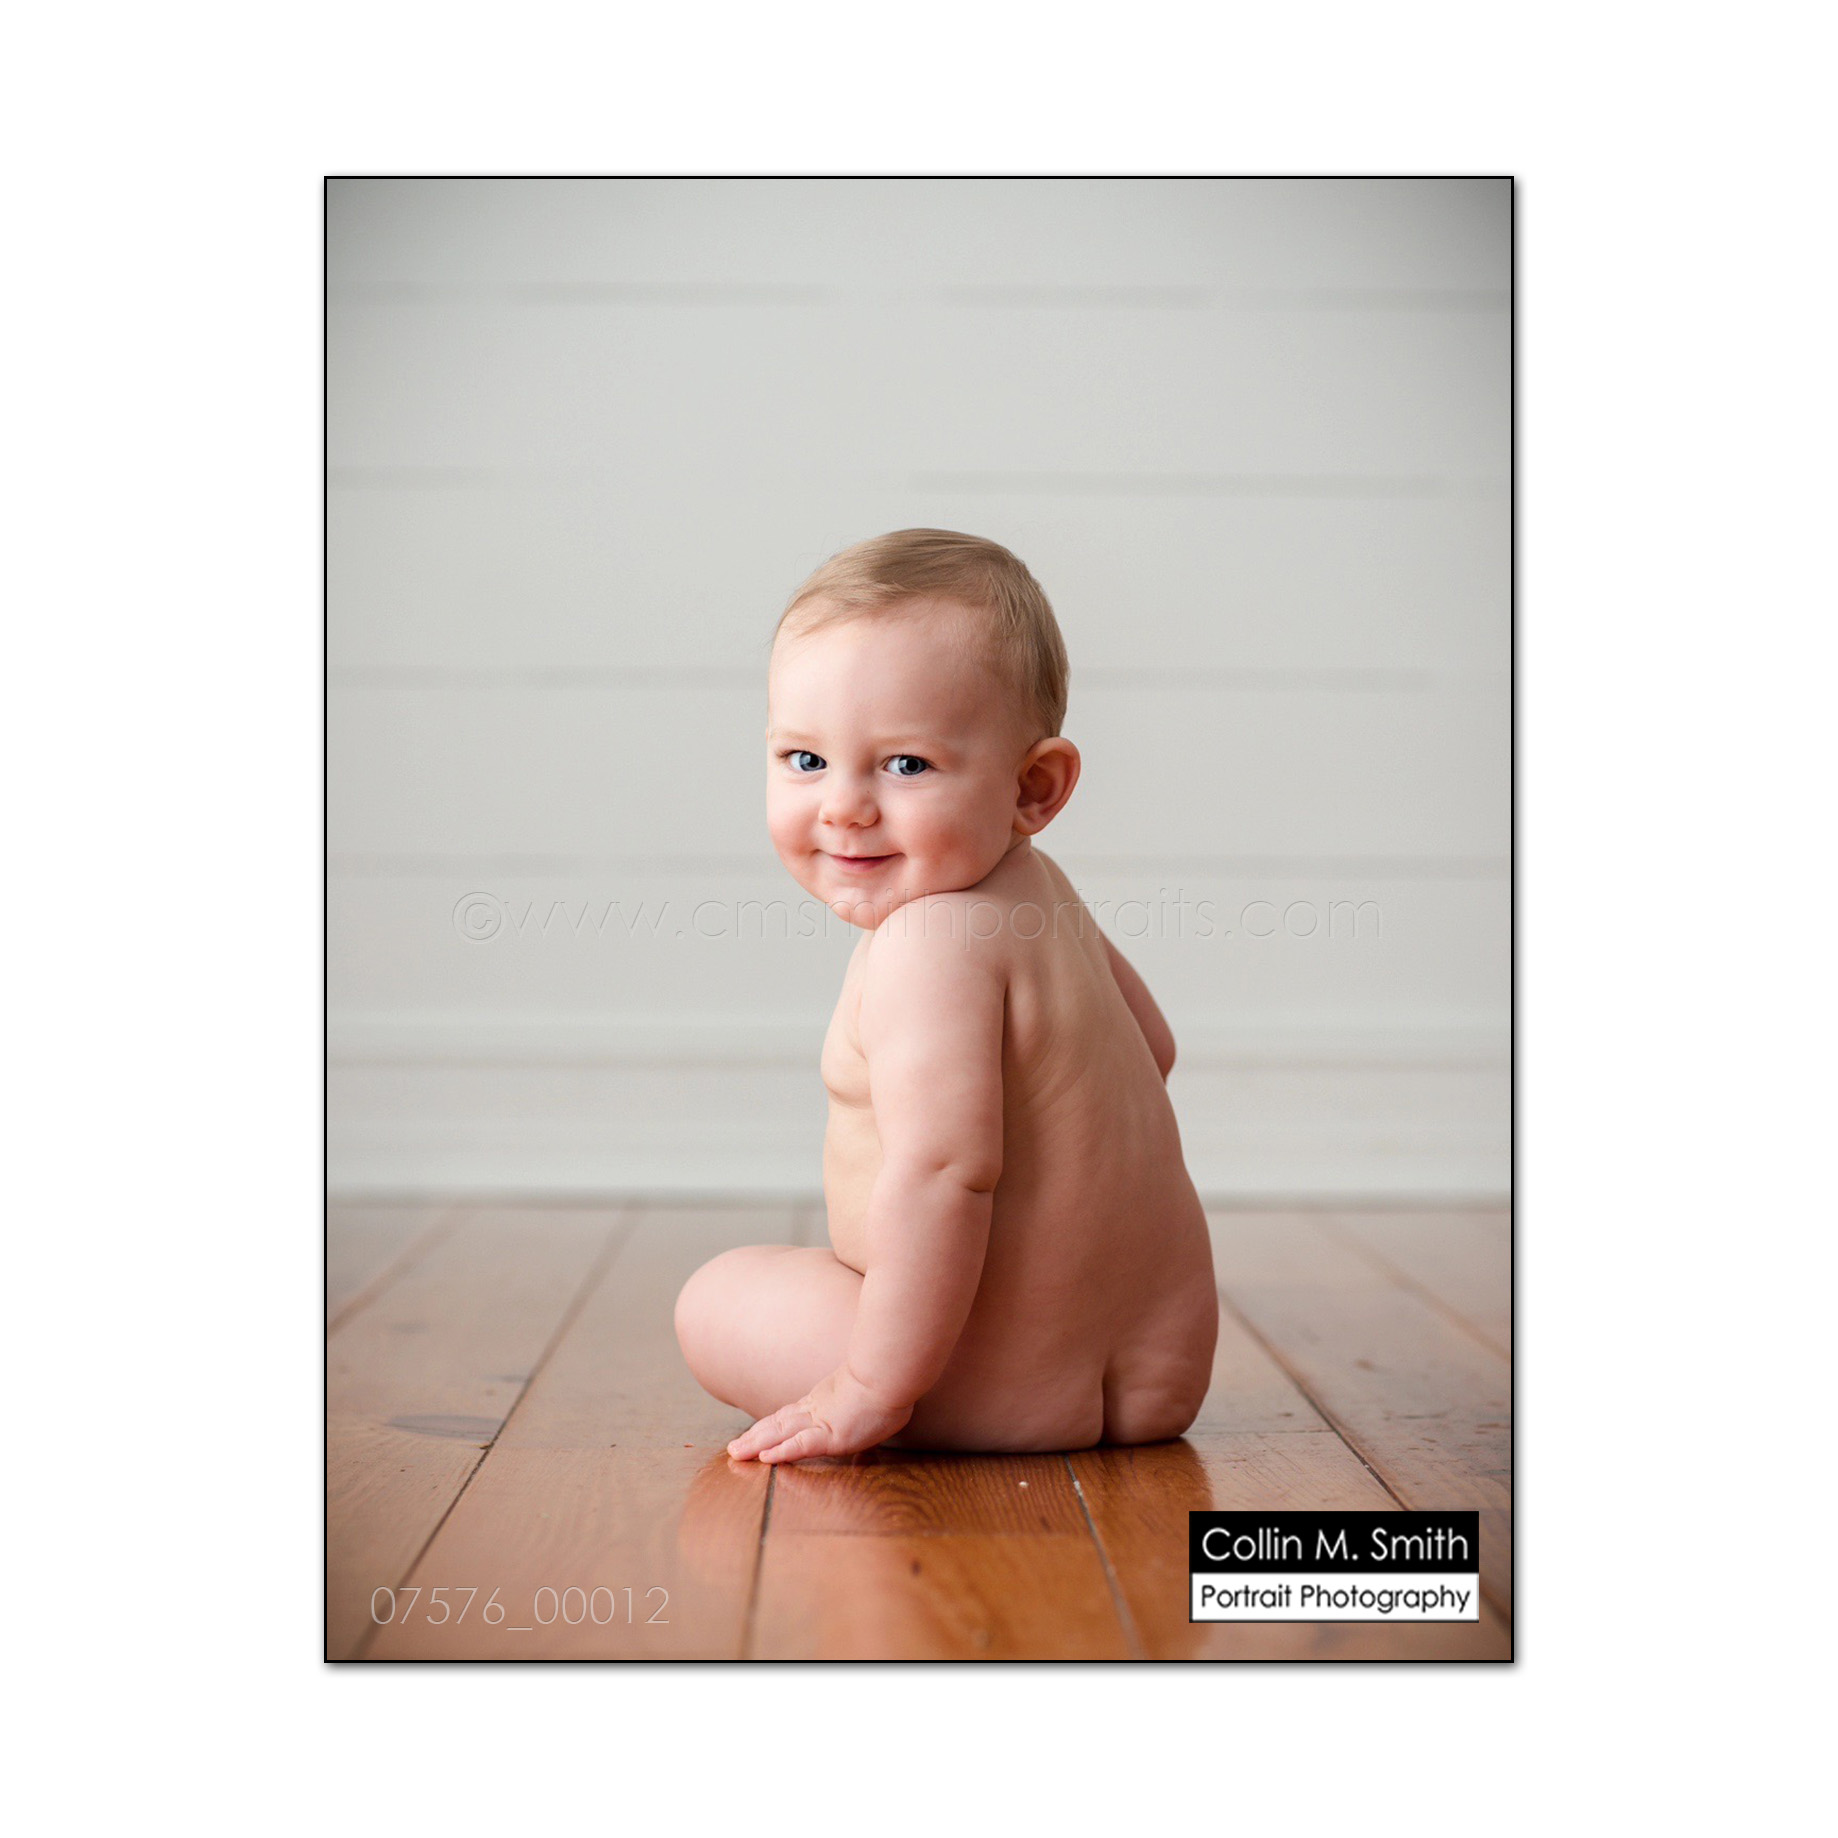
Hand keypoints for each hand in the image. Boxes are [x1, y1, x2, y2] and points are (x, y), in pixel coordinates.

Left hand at [726, 1367, 912, 1463]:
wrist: (891, 1371)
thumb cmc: (890, 1377)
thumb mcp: (872, 1389)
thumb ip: (865, 1399)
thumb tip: (875, 1401)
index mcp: (825, 1399)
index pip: (791, 1415)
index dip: (772, 1425)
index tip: (756, 1433)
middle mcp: (817, 1410)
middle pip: (778, 1424)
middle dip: (755, 1436)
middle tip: (735, 1448)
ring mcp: (821, 1421)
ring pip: (781, 1434)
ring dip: (757, 1444)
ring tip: (737, 1454)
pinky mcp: (830, 1435)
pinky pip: (801, 1445)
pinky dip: (782, 1452)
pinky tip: (766, 1458)